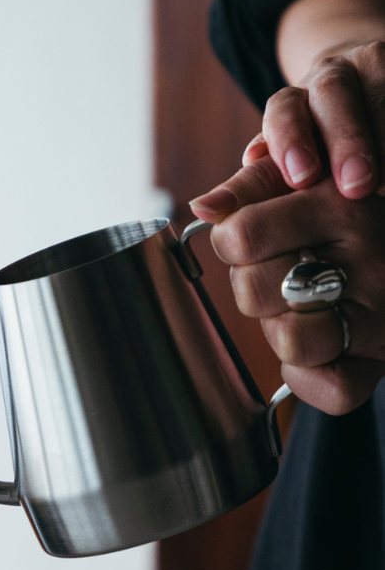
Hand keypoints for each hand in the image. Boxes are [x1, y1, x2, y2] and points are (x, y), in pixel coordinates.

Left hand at [190, 154, 384, 414]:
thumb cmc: (338, 218)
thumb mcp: (301, 181)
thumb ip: (247, 188)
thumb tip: (203, 208)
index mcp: (343, 207)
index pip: (243, 235)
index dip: (230, 241)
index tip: (248, 238)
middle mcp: (369, 260)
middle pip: (255, 292)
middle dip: (251, 287)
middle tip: (279, 274)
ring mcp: (380, 314)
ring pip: (290, 341)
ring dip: (279, 331)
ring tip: (299, 309)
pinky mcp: (383, 358)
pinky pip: (330, 388)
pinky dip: (309, 376)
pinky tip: (314, 348)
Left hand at [242, 40, 384, 201]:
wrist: (364, 97)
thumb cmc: (314, 150)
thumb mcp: (280, 167)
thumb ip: (248, 189)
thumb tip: (203, 209)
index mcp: (292, 102)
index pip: (284, 112)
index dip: (291, 141)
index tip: (301, 178)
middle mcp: (332, 78)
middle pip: (333, 96)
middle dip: (345, 140)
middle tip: (354, 187)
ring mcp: (374, 70)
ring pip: (379, 87)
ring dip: (381, 136)